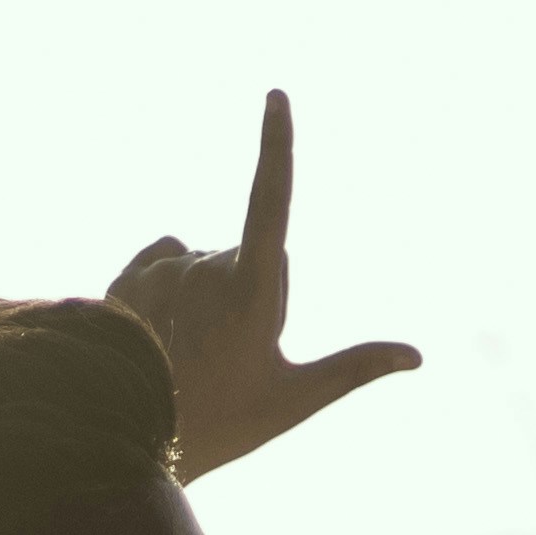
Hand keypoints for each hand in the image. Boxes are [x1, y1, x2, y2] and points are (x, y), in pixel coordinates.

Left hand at [107, 92, 422, 479]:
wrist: (120, 437)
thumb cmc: (216, 424)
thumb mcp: (292, 400)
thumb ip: (354, 368)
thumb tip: (415, 355)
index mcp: (251, 290)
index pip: (271, 200)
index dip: (276, 145)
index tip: (276, 97)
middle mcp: (205, 266)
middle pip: (252, 258)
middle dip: (253, 293)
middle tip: (233, 358)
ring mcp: (164, 269)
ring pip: (208, 263)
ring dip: (210, 296)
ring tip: (192, 355)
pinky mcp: (130, 273)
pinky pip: (169, 259)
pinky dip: (174, 286)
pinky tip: (165, 332)